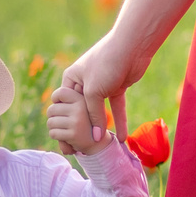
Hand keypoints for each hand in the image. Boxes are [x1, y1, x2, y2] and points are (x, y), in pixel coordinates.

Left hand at [45, 83, 100, 154]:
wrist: (97, 142)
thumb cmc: (83, 122)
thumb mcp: (79, 107)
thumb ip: (70, 99)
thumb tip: (59, 97)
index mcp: (82, 99)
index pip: (61, 92)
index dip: (55, 99)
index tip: (60, 106)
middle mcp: (80, 108)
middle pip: (51, 109)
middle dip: (52, 117)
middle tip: (61, 122)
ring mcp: (77, 122)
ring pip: (50, 122)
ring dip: (53, 128)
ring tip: (64, 129)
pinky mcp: (73, 135)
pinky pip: (53, 133)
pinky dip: (55, 136)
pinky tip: (65, 136)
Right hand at [62, 31, 146, 148]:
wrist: (132, 47)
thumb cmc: (106, 64)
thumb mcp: (93, 92)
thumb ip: (94, 116)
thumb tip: (95, 138)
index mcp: (71, 79)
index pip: (63, 105)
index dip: (65, 123)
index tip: (67, 142)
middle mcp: (84, 82)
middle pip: (81, 110)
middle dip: (82, 129)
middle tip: (80, 149)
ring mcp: (101, 85)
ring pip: (99, 111)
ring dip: (101, 127)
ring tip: (100, 146)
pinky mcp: (117, 87)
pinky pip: (116, 108)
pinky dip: (119, 121)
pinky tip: (122, 137)